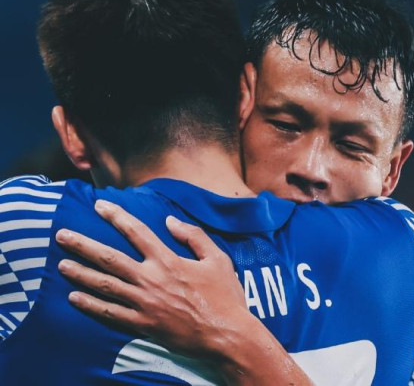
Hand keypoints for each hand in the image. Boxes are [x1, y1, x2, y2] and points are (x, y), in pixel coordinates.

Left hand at [56, 199, 311, 385]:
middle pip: (109, 258)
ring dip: (80, 274)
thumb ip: (194, 237)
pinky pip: (110, 314)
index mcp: (168, 260)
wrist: (226, 334)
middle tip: (61, 235)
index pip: (136, 232)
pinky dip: (90, 306)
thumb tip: (170, 221)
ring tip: (61, 265)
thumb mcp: (218, 259)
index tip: (99, 206)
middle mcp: (151, 279)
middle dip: (82, 245)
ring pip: (104, 285)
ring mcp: (143, 304)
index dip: (116, 216)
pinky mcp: (142, 325)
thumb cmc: (225, 296)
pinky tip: (75, 298)